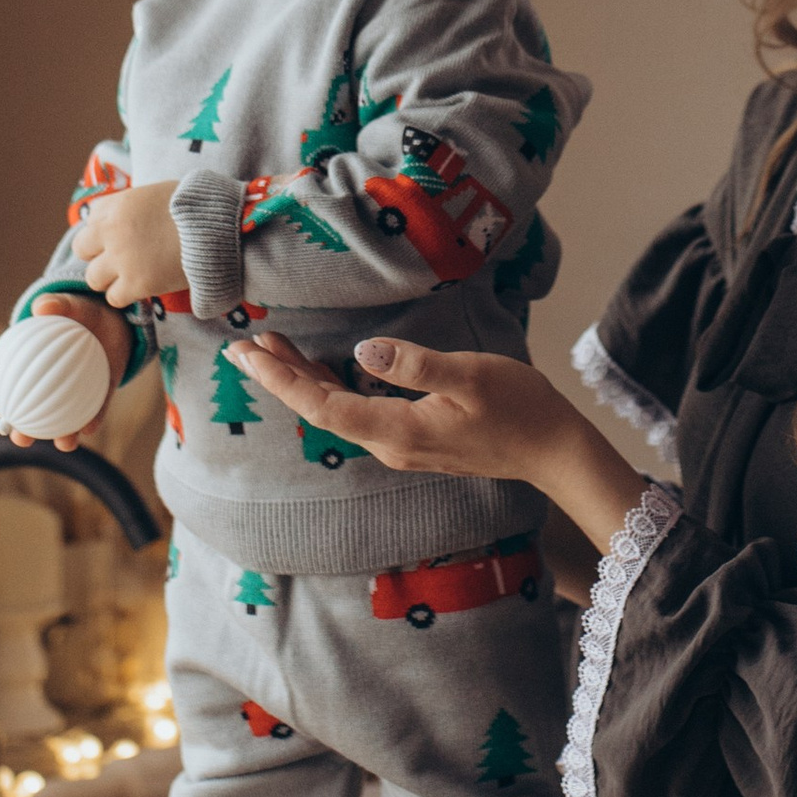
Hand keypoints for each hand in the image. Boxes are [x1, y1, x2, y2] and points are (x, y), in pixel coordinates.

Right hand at [0, 293, 130, 451]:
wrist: (116, 320)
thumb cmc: (84, 312)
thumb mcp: (72, 305)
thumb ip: (57, 305)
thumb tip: (41, 306)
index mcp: (34, 365)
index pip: (6, 380)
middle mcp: (51, 386)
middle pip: (32, 412)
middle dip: (23, 430)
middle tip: (19, 438)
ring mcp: (76, 394)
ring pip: (64, 421)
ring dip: (62, 436)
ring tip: (63, 443)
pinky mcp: (100, 398)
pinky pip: (95, 413)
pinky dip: (93, 422)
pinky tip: (90, 429)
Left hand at [72, 181, 185, 306]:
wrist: (216, 228)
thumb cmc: (196, 206)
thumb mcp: (158, 192)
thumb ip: (136, 204)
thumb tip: (132, 215)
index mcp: (118, 204)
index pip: (91, 219)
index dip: (106, 229)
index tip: (122, 234)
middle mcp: (112, 231)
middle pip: (82, 249)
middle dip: (98, 254)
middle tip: (120, 258)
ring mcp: (122, 259)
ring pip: (93, 278)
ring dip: (109, 278)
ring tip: (131, 275)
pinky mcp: (136, 283)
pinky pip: (113, 298)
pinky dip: (125, 295)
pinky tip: (141, 288)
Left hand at [231, 332, 649, 551]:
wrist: (553, 450)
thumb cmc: (519, 407)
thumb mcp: (470, 376)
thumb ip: (415, 365)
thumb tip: (363, 353)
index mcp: (398, 430)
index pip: (323, 406)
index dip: (282, 380)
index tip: (249, 356)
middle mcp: (391, 444)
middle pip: (321, 409)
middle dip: (280, 377)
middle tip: (243, 346)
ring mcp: (401, 445)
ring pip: (337, 410)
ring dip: (302, 380)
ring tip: (270, 350)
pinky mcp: (413, 437)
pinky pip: (357, 411)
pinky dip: (330, 386)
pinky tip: (322, 368)